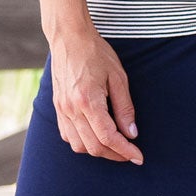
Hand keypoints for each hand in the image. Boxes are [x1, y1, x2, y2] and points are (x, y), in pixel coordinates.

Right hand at [49, 25, 143, 163]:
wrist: (69, 38)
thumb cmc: (96, 53)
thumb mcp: (118, 77)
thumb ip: (125, 107)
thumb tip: (131, 133)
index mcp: (88, 101)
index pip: (108, 137)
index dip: (125, 151)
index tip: (138, 157)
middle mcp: (71, 109)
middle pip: (93, 146)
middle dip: (114, 154)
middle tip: (130, 153)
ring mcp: (62, 110)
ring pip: (78, 146)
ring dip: (98, 150)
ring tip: (114, 145)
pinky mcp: (57, 108)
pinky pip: (68, 136)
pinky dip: (83, 142)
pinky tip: (95, 136)